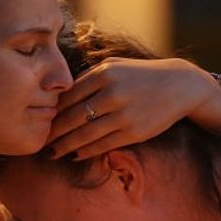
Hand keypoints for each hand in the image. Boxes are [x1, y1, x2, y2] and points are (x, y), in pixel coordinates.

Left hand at [46, 57, 212, 159]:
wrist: (179, 86)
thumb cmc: (141, 75)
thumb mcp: (116, 65)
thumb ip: (89, 76)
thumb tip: (61, 95)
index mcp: (104, 73)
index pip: (69, 95)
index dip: (52, 111)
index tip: (40, 120)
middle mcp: (113, 93)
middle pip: (73, 117)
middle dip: (54, 132)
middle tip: (40, 141)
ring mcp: (124, 114)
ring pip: (85, 135)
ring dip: (66, 146)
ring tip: (53, 153)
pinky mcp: (134, 132)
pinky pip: (103, 145)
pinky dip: (86, 151)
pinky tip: (75, 154)